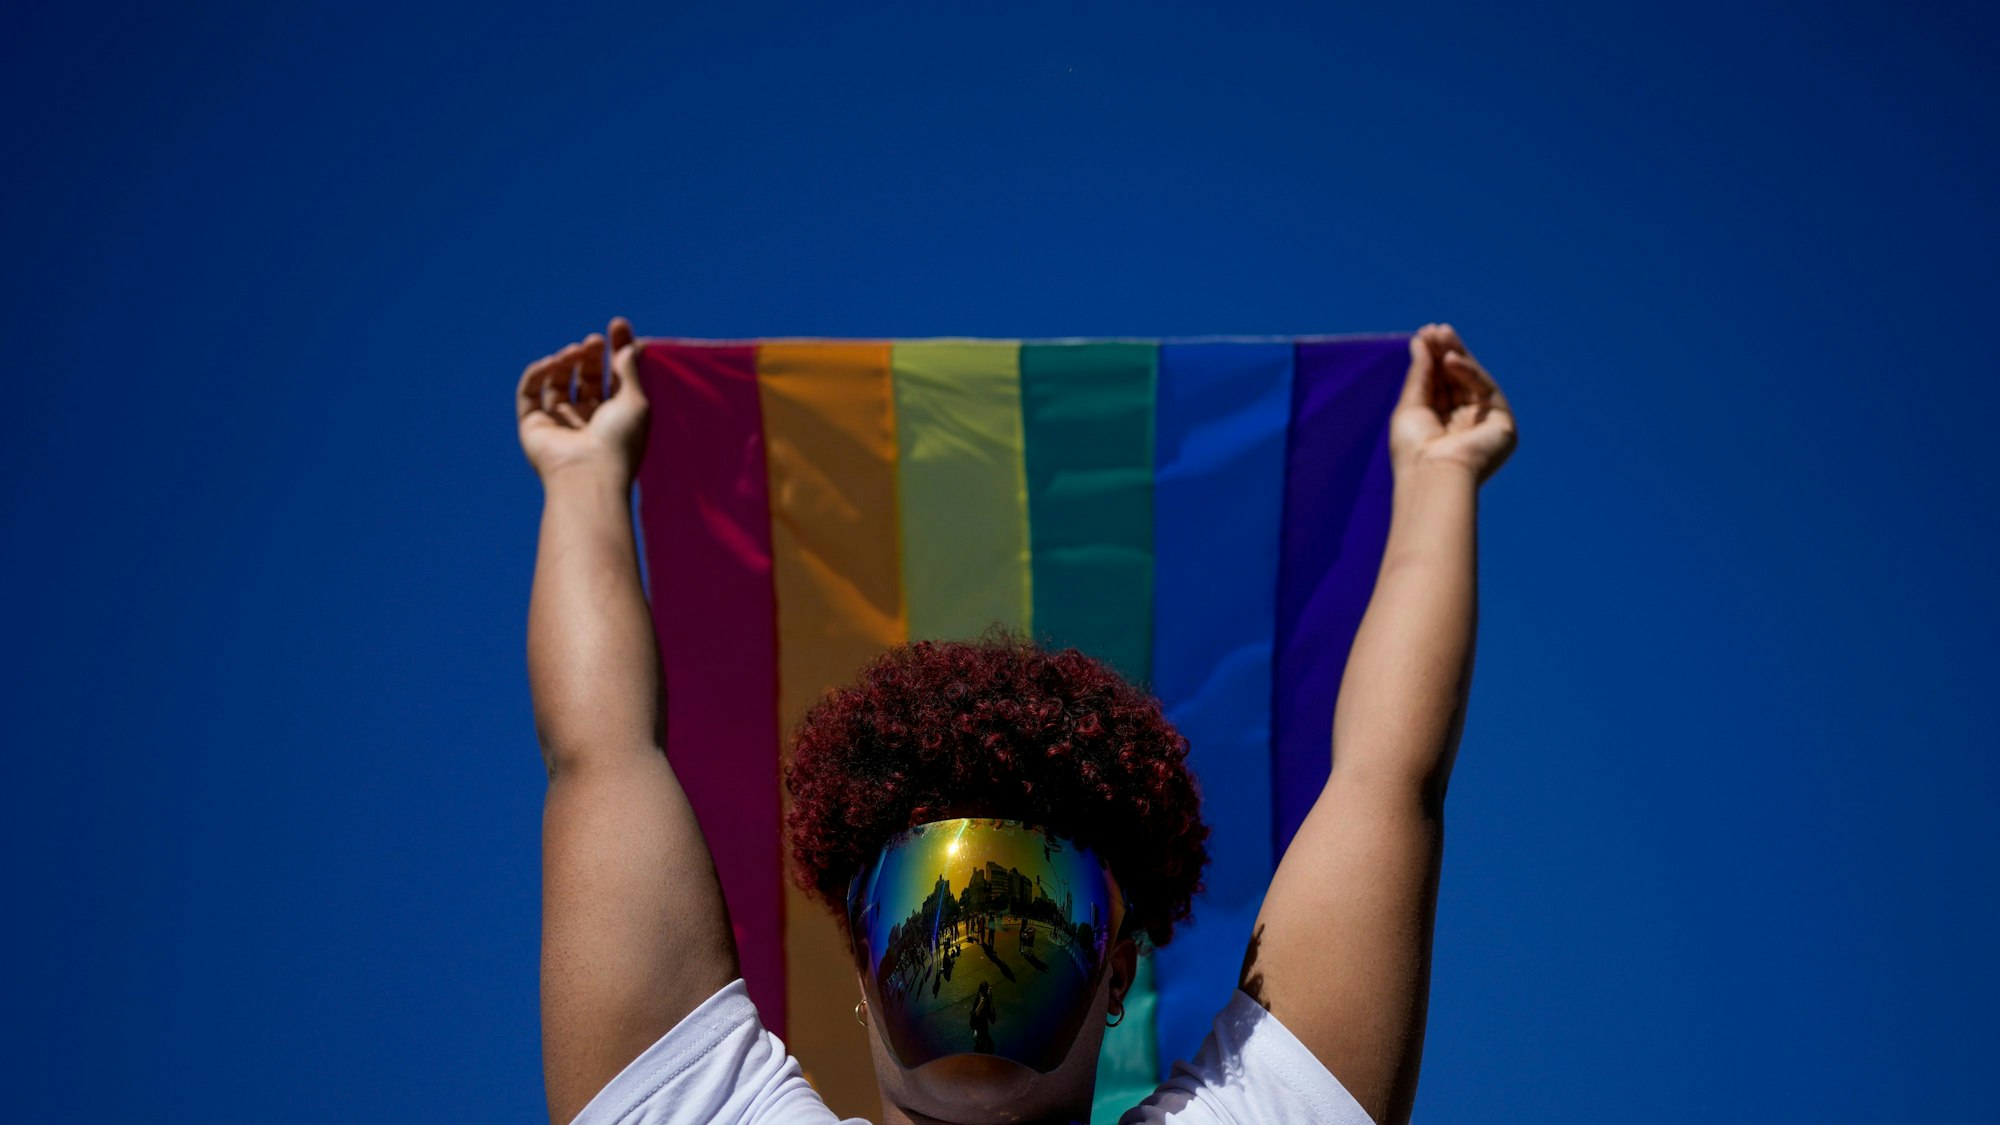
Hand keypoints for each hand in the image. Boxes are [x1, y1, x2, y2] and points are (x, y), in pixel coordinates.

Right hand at [516, 317, 650, 486]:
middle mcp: (586, 420)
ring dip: (565, 361)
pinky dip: (538, 373)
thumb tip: (632, 345)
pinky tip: (552, 363)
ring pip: (557, 381)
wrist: (589, 474)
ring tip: (575, 352)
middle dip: (590, 355)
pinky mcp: (533, 426)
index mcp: (615, 416)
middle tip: (594, 341)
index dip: (616, 348)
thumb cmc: (619, 441)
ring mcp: (559, 423)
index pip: (614, 375)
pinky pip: (530, 392)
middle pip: (586, 376)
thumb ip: (629, 369)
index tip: (618, 324)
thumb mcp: (634, 399)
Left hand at [1389, 323, 1517, 484]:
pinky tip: (1450, 359)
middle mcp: (1463, 425)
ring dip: (1457, 354)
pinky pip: (1486, 389)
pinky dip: (1469, 372)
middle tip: (1435, 328)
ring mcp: (1483, 423)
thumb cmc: (1414, 449)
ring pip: (1473, 380)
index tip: (1424, 335)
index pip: (1439, 385)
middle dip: (1446, 352)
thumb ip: (1420, 373)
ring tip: (1441, 333)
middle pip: (1457, 380)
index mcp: (1440, 425)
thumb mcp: (1411, 405)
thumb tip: (1421, 341)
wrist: (1433, 475)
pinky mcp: (1502, 423)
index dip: (1432, 359)